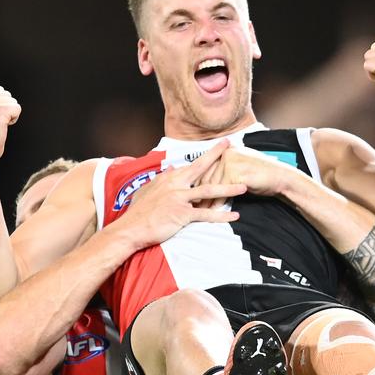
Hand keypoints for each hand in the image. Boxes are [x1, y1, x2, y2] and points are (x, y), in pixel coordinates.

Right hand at [118, 140, 247, 249]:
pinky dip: (221, 215)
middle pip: (200, 167)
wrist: (131, 228)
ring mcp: (179, 199)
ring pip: (208, 191)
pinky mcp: (182, 214)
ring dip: (228, 188)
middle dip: (216, 155)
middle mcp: (175, 184)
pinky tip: (233, 215)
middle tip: (230, 145)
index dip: (205, 155)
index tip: (218, 146)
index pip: (190, 164)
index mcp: (168, 178)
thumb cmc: (138, 212)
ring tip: (243, 187)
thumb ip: (161, 179)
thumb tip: (171, 168)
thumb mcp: (147, 190)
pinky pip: (206, 214)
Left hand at [197, 146, 296, 207]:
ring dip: (207, 200)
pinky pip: (222, 191)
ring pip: (212, 185)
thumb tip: (206, 181)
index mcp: (226, 151)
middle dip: (200, 193)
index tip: (192, 195)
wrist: (281, 178)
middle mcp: (226, 154)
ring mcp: (230, 162)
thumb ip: (223, 170)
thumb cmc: (261, 176)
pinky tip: (214, 211)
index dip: (198, 183)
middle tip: (192, 206)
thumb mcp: (239, 169)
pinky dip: (218, 203)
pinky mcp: (235, 173)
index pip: (206, 168)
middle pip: (206, 176)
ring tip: (201, 211)